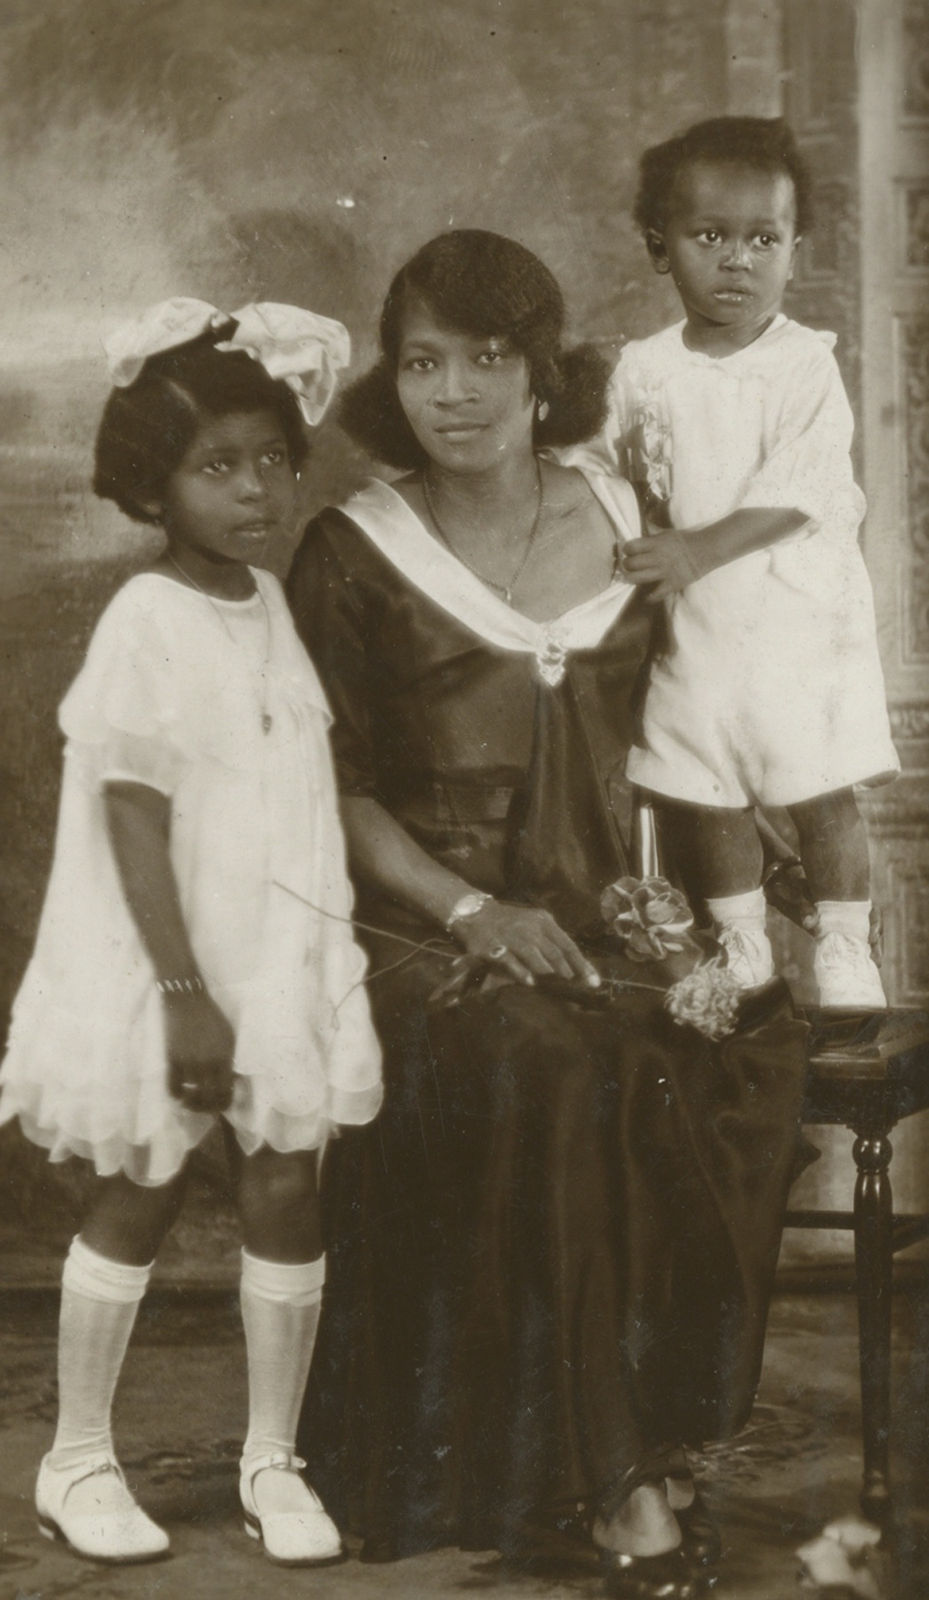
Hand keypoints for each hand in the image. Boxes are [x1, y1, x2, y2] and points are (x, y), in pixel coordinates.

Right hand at [163, 990, 235, 1112]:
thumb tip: (230, 1080)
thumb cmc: (210, 1016)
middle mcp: (209, 1063)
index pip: (227, 1092)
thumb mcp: (228, 1036)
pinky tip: (178, 1093)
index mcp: (226, 1057)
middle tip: (202, 1106)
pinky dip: (175, 1095)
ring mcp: (190, 1062)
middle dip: (206, 1107)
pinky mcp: (172, 1059)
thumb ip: (229, 1059)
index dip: (223, 1104)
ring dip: (190, 1102)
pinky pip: (172, 1088)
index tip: (218, 1105)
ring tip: (189, 1100)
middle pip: (209, 1099)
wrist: (186, 999)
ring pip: (191, 1096)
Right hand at [453, 900, 600, 988]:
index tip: (594, 981)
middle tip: (574, 984)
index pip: (568, 945)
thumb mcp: (534, 923)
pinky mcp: (495, 947)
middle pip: (555, 953)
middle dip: (567, 971)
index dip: (582, 964)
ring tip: (553, 982)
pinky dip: (522, 973)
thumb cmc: (511, 922)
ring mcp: (512, 936)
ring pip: (536, 958)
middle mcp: (530, 927)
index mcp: (543, 921)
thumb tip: (572, 966)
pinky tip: (530, 982)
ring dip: (547, 972)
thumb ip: (551, 942)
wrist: (475, 913)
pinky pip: (512, 962)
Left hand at [621, 528, 703, 599]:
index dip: (627, 549)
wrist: (707, 549)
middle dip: (626, 565)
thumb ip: (651, 538)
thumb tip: (637, 540)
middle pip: (630, 563)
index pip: (630, 547)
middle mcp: (657, 557)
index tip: (629, 551)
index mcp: (656, 543)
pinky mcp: (672, 584)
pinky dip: (650, 597)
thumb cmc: (686, 541)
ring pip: (637, 578)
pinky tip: (648, 595)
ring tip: (633, 577)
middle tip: (629, 565)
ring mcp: (664, 572)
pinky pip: (655, 594)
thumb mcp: (666, 534)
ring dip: (631, 579)